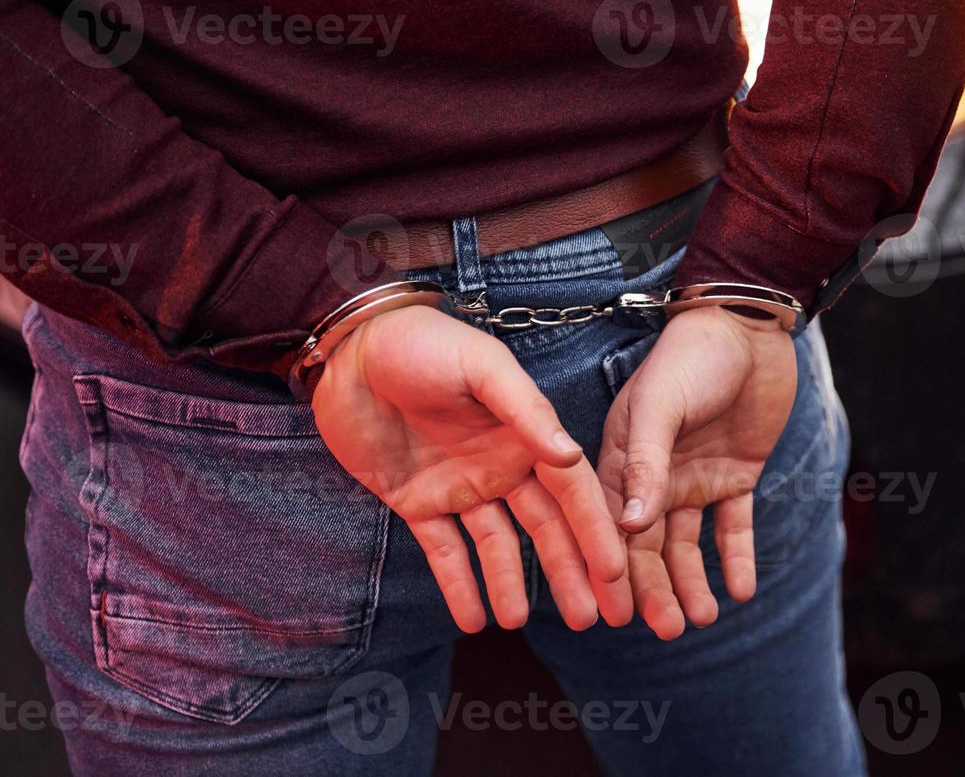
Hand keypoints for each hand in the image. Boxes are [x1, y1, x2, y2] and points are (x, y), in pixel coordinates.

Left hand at [312, 305, 630, 632]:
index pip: (572, 491)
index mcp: (525, 434)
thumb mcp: (480, 367)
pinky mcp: (417, 501)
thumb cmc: (421, 343)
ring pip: (498, 546)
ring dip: (511, 584)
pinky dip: (459, 585)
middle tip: (591, 618)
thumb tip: (568, 456)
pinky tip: (472, 620)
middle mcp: (501, 465)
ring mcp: (460, 486)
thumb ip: (525, 410)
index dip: (595, 531)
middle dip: (569, 572)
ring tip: (518, 622)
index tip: (615, 572)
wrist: (350, 348)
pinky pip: (443, 550)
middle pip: (545, 528)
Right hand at [599, 306, 796, 638]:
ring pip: (688, 545)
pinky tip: (742, 591)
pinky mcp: (735, 477)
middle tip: (665, 631)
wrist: (751, 328)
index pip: (609, 523)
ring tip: (702, 620)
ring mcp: (694, 478)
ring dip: (692, 583)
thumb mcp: (661, 405)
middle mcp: (652, 475)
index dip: (611, 567)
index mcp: (619, 457)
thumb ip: (644, 464)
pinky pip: (733, 528)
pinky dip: (736, 560)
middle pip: (649, 544)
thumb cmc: (692, 355)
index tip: (614, 611)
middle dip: (655, 588)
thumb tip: (630, 528)